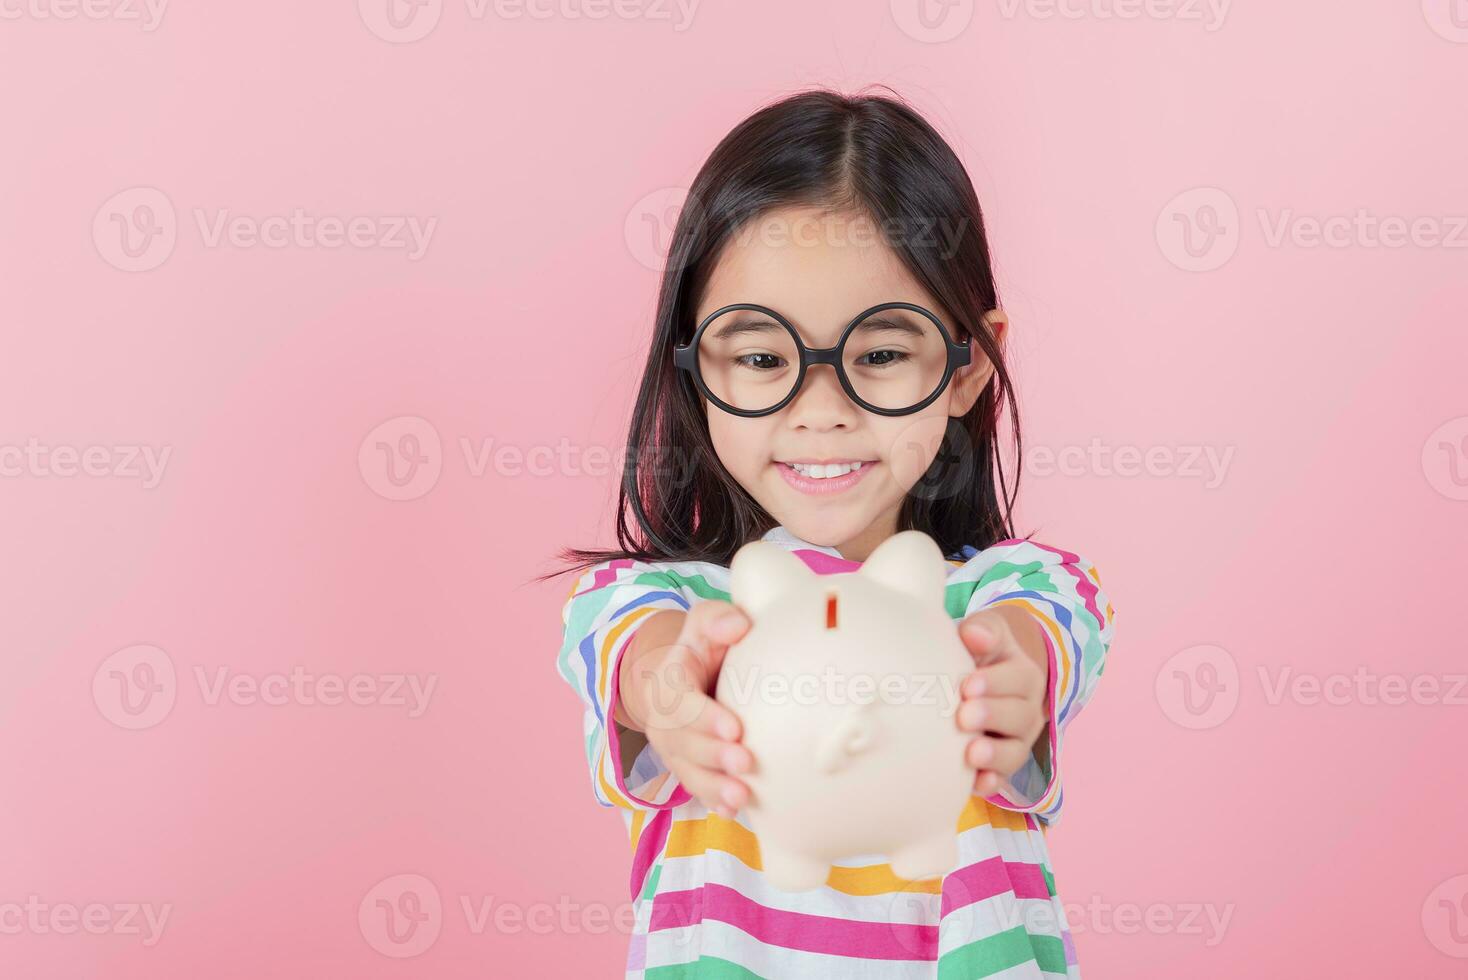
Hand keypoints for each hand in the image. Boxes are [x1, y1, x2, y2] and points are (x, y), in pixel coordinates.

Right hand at [620, 600, 754, 818]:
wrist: (678, 678)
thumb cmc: (702, 648)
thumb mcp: (704, 624)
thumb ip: (718, 619)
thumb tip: (739, 625)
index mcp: (670, 681)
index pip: (681, 701)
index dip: (704, 717)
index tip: (734, 728)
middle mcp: (666, 719)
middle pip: (684, 742)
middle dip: (713, 755)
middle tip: (745, 762)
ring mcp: (675, 748)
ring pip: (689, 772)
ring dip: (714, 787)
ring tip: (742, 797)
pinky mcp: (688, 768)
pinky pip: (697, 789)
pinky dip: (714, 802)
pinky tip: (735, 812)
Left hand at [953, 607, 1048, 795]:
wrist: (981, 674)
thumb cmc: (978, 651)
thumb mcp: (985, 633)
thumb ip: (983, 630)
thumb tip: (973, 634)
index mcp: (1023, 673)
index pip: (1017, 678)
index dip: (995, 683)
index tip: (967, 685)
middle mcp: (1027, 708)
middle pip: (1019, 716)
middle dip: (992, 716)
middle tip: (963, 716)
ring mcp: (1017, 738)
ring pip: (1015, 750)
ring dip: (994, 754)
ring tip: (971, 754)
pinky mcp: (1002, 763)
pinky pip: (1003, 777)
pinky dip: (991, 782)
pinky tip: (976, 783)